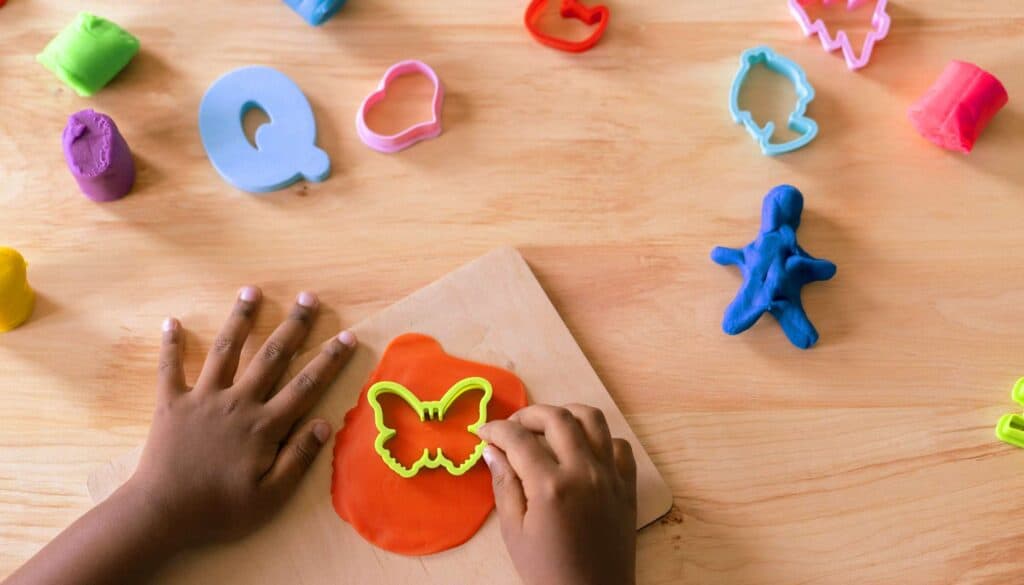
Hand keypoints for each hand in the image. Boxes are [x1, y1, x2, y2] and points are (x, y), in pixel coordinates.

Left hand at [130, 287, 356, 546]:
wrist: (163, 512)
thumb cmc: (220, 508)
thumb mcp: (270, 495)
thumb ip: (298, 458)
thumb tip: (325, 424)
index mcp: (264, 425)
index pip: (306, 386)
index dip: (329, 361)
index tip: (347, 337)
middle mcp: (238, 402)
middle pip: (271, 357)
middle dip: (293, 326)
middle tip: (309, 298)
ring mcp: (203, 398)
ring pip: (226, 351)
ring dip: (240, 319)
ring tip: (252, 290)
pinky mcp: (171, 403)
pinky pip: (170, 369)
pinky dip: (171, 345)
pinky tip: (172, 322)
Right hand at [478, 404, 637, 584]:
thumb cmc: (547, 572)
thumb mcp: (515, 533)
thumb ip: (504, 485)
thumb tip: (492, 450)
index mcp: (551, 486)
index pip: (518, 438)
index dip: (495, 429)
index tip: (483, 432)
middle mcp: (584, 472)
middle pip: (557, 417)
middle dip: (528, 414)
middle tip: (511, 428)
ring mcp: (611, 476)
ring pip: (593, 419)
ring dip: (566, 414)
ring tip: (546, 427)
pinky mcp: (627, 485)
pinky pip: (619, 445)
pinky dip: (599, 439)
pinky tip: (581, 451)